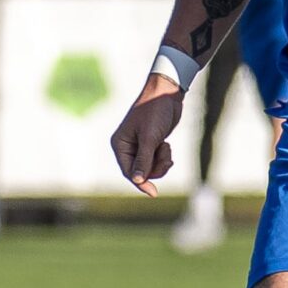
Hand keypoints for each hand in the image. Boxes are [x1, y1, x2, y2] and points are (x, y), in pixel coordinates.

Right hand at [109, 77, 186, 194]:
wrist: (167, 94)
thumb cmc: (155, 112)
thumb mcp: (149, 138)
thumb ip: (143, 160)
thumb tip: (137, 180)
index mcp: (119, 144)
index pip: (128, 171)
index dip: (141, 183)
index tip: (154, 193)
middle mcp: (127, 147)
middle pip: (140, 172)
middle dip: (155, 167)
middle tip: (166, 157)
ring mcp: (139, 147)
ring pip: (150, 168)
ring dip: (161, 162)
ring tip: (166, 147)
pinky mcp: (150, 145)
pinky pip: (156, 161)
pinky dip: (164, 156)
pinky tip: (166, 146)